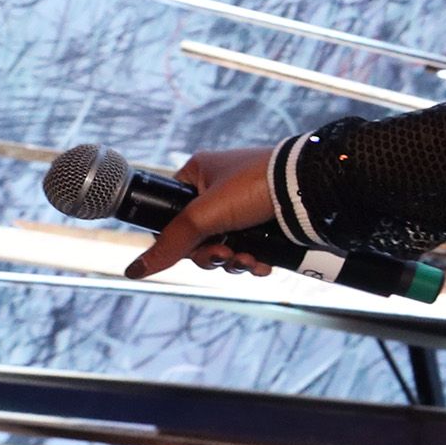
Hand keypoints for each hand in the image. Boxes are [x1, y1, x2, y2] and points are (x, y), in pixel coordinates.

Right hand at [123, 146, 282, 279]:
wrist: (310, 189)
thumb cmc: (255, 186)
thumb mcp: (205, 214)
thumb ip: (171, 243)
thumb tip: (135, 270)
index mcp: (198, 174)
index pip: (172, 214)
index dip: (178, 239)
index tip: (192, 249)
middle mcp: (219, 190)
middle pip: (198, 237)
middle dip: (211, 255)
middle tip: (224, 255)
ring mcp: (244, 207)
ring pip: (224, 247)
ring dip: (233, 261)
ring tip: (249, 261)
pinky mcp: (266, 222)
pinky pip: (250, 249)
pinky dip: (253, 261)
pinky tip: (262, 265)